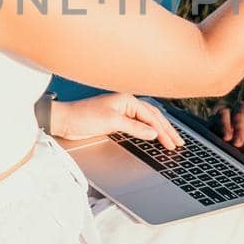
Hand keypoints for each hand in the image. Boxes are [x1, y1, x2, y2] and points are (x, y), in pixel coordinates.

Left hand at [53, 92, 183, 150]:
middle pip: (153, 117)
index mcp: (127, 100)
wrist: (65, 121)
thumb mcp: (111, 122)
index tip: (172, 143)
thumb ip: (134, 127)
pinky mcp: (116, 121)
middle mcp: (126, 104)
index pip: (151, 116)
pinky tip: (154, 137)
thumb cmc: (83, 117)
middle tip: (179, 143)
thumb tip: (153, 133)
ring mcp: (122, 112)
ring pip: (147, 121)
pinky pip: (139, 125)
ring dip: (160, 131)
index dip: (163, 131)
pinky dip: (149, 132)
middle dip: (167, 130)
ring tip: (172, 141)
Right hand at [212, 101, 243, 152]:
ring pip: (224, 113)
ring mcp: (228, 110)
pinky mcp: (217, 117)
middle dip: (238, 130)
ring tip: (226, 138)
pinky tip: (216, 136)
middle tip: (238, 143)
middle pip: (238, 115)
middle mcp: (241, 106)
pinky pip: (213, 118)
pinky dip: (214, 126)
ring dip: (224, 126)